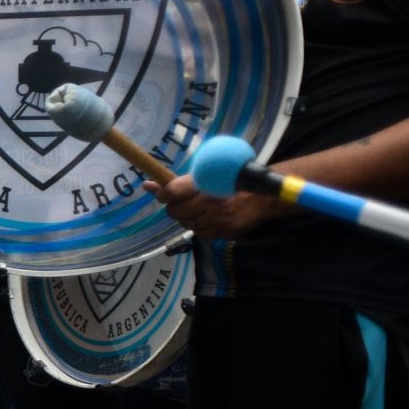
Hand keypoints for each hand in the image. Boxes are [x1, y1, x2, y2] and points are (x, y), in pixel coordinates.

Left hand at [145, 174, 279, 240]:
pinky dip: (200, 226)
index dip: (163, 194)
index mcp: (207, 182)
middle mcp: (211, 202)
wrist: (261, 197)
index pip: (173, 192)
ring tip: (199, 210)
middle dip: (175, 208)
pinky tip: (208, 218)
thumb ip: (176, 182)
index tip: (163, 194)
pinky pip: (201, 233)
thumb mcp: (205, 175)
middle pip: (176, 212)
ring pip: (187, 224)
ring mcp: (219, 220)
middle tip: (182, 203)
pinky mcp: (225, 232)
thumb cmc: (230, 182)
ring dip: (188, 218)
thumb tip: (147, 185)